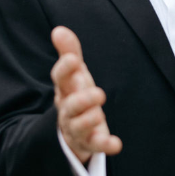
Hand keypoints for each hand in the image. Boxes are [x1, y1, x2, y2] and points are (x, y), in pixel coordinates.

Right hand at [50, 26, 122, 163]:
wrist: (72, 131)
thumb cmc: (75, 95)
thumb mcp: (74, 74)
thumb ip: (69, 52)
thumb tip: (58, 30)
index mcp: (64, 89)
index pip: (59, 79)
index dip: (65, 69)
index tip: (74, 59)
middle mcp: (68, 109)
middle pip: (69, 106)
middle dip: (81, 100)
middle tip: (98, 94)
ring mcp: (77, 128)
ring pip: (79, 126)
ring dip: (90, 120)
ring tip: (100, 114)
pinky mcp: (89, 143)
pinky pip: (96, 146)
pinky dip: (105, 145)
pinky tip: (116, 144)